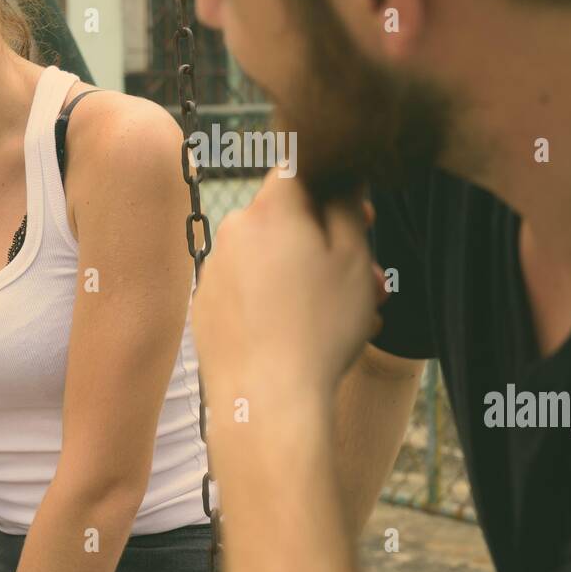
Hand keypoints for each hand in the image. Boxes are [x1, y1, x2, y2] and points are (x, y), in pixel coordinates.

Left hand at [191, 168, 384, 402]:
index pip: (298, 169)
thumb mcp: (352, 258)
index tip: (359, 216)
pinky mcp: (204, 308)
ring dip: (305, 276)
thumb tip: (342, 177)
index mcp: (269, 209)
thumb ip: (347, 205)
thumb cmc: (319, 327)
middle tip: (366, 279)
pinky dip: (274, 302)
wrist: (268, 402)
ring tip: (342, 319)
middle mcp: (232, 231)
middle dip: (325, 243)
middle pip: (286, 219)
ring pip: (269, 258)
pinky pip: (247, 290)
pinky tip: (303, 336)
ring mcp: (213, 271)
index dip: (332, 186)